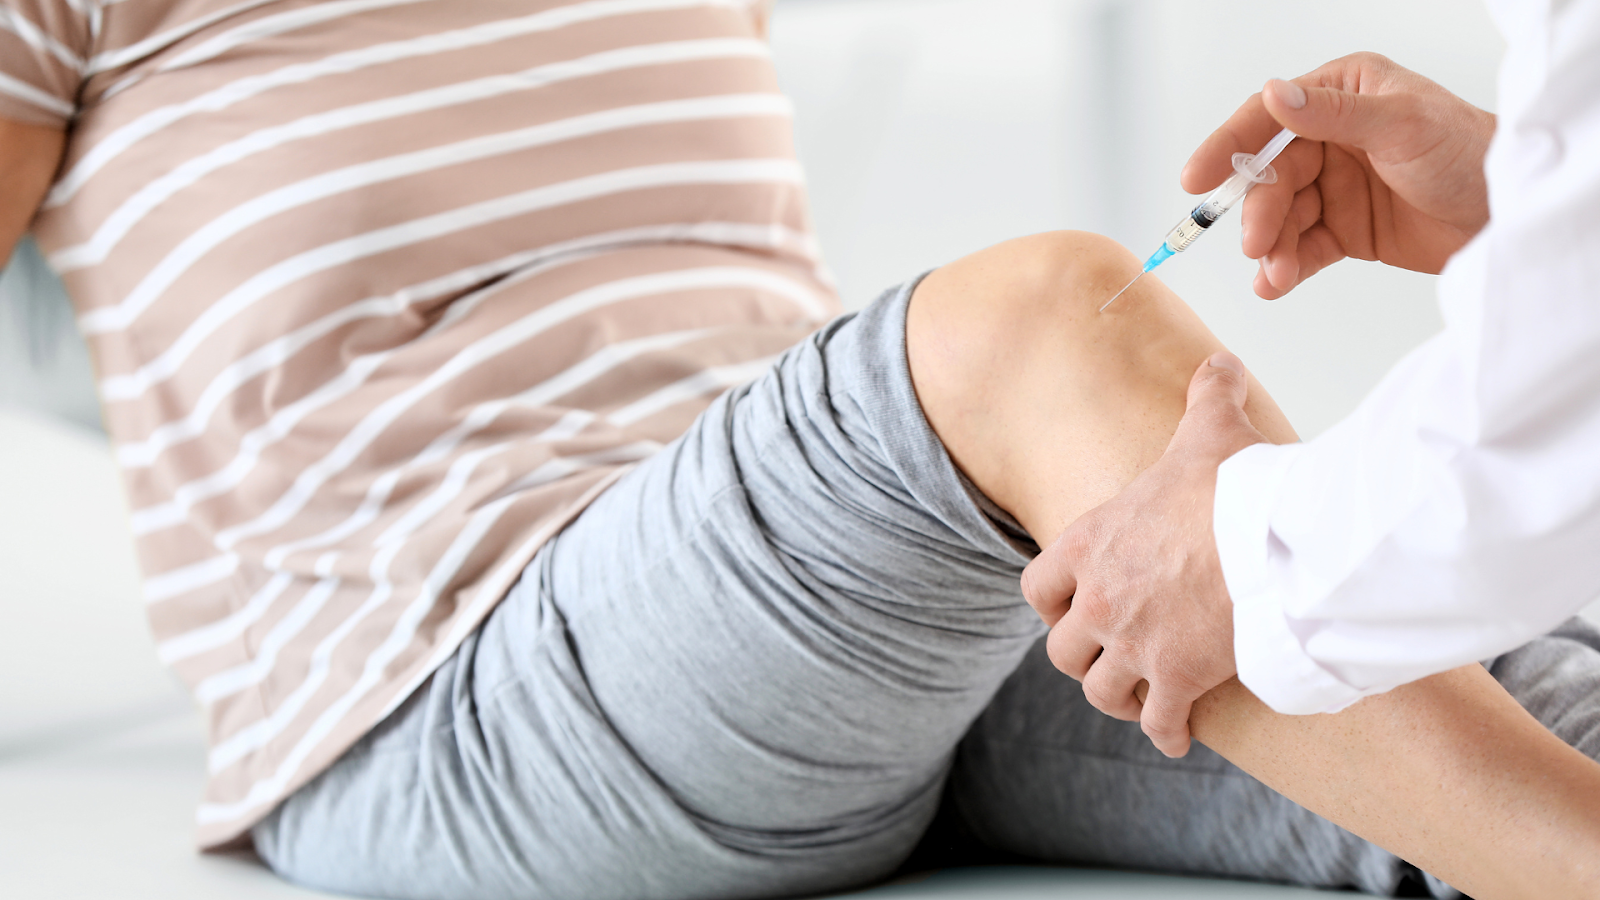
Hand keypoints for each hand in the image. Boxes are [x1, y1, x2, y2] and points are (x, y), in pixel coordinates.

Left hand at [1021, 351, 1266, 756]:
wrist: (1273, 544)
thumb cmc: (1237, 487)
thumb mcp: (1210, 430)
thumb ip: (1207, 396)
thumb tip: (1221, 363)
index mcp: (1090, 545)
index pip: (1037, 587)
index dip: (1051, 603)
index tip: (1068, 608)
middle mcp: (1099, 600)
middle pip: (1061, 651)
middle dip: (1081, 657)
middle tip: (1105, 658)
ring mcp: (1132, 644)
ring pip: (1099, 692)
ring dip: (1117, 697)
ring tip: (1137, 699)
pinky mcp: (1175, 681)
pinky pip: (1156, 723)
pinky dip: (1164, 733)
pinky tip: (1177, 736)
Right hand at [1183, 52, 1495, 299]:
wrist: (1510, 214)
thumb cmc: (1470, 153)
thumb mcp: (1401, 124)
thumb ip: (1333, 114)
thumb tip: (1276, 95)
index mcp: (1341, 96)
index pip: (1268, 118)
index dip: (1227, 147)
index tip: (1196, 179)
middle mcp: (1332, 138)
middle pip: (1271, 178)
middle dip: (1260, 214)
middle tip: (1257, 245)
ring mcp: (1336, 186)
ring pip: (1282, 218)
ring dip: (1271, 248)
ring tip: (1275, 274)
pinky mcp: (1345, 229)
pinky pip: (1301, 248)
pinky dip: (1285, 267)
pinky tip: (1276, 283)